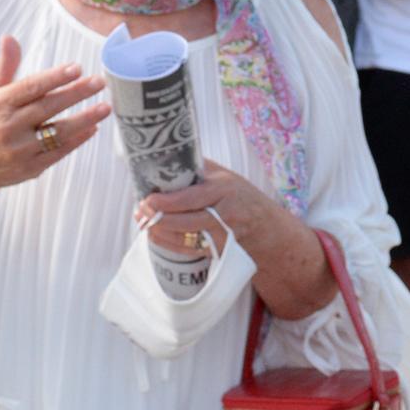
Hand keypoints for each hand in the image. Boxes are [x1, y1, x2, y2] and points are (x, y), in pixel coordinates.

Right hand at [0, 35, 109, 193]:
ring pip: (57, 132)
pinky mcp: (29, 168)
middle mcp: (9, 127)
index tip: (76, 68)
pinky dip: (76, 140)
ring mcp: (20, 150)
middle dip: (76, 93)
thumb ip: (4, 67)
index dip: (54, 77)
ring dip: (84, 119)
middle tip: (99, 82)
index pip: (30, 87)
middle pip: (48, 107)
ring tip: (105, 107)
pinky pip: (57, 153)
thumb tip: (9, 38)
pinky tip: (92, 128)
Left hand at [134, 160, 299, 260]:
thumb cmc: (242, 197)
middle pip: (187, 222)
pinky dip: (169, 244)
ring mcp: (223, 238)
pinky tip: (156, 235)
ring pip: (186, 240)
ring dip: (160, 233)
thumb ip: (199, 168)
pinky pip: (189, 251)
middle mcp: (226, 216)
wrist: (268, 229)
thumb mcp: (226, 177)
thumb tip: (166, 155)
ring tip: (144, 223)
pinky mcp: (218, 253)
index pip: (192, 198)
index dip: (167, 202)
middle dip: (159, 219)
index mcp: (225, 191)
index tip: (148, 199)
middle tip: (141, 211)